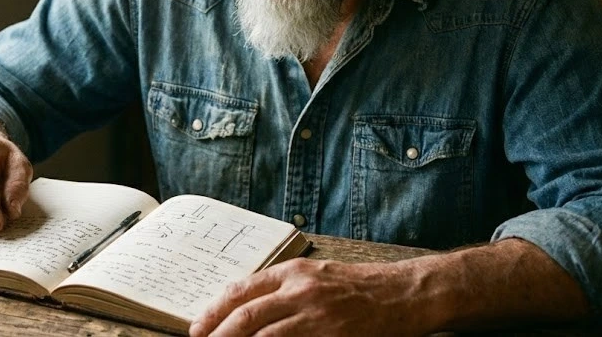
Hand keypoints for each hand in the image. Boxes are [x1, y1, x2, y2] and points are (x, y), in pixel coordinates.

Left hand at [189, 258, 428, 336]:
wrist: (403, 293)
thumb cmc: (358, 286)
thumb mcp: (315, 276)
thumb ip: (282, 289)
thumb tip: (245, 309)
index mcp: (292, 272)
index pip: (241, 290)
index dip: (215, 310)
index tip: (198, 327)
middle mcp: (300, 290)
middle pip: (247, 315)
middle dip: (220, 334)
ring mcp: (317, 315)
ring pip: (266, 336)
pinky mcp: (333, 336)